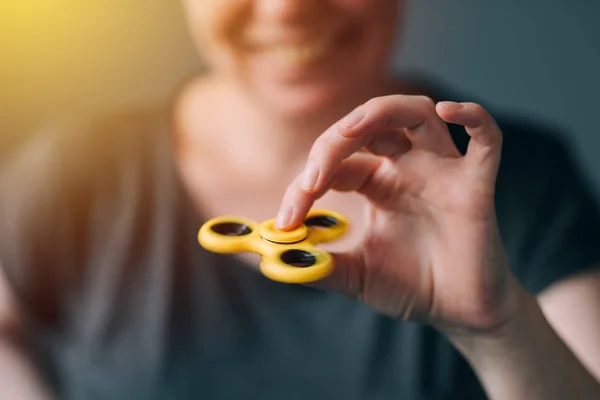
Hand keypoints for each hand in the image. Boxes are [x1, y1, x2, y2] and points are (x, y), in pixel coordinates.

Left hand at [275, 95, 526, 335]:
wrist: (458, 313)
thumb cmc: (410, 287)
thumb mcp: (354, 276)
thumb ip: (318, 265)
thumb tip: (271, 260)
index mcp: (376, 184)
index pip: (335, 165)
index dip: (305, 186)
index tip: (285, 223)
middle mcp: (407, 168)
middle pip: (369, 125)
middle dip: (333, 143)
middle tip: (312, 179)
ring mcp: (442, 171)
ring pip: (418, 113)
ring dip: (381, 112)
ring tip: (350, 132)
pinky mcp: (476, 186)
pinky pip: (486, 140)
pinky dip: (473, 117)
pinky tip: (450, 110)